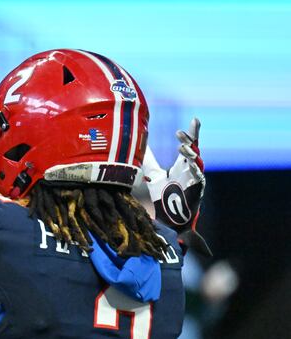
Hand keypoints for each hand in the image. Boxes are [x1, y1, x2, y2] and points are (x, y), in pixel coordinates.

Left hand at [142, 117, 210, 256]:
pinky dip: (195, 170)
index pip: (190, 144)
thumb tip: (140, 148)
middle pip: (195, 150)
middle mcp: (191, 169)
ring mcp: (195, 179)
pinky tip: (191, 164)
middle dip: (190, 140)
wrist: (168, 219)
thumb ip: (149, 162)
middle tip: (180, 132)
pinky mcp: (197, 190)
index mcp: (182, 164)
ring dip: (190, 154)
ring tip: (182, 147)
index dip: (193, 133)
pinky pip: (199, 178)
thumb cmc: (164, 198)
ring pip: (198, 162)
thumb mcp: (154, 176)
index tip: (195, 119)